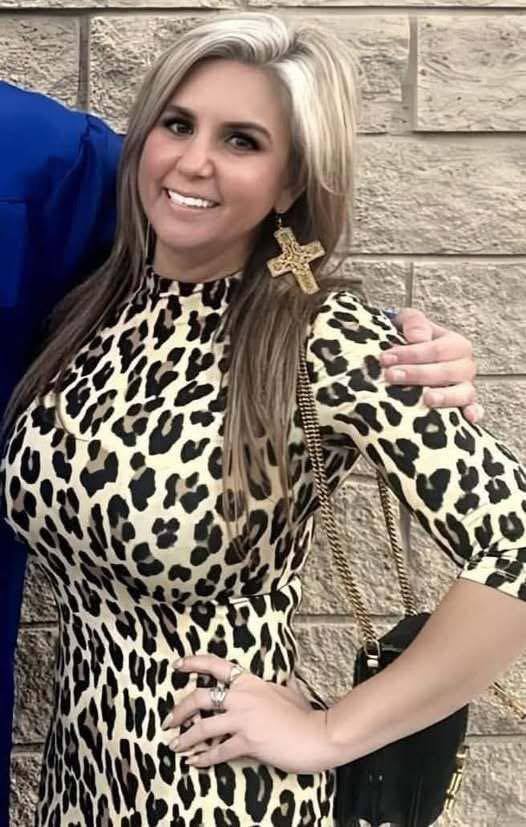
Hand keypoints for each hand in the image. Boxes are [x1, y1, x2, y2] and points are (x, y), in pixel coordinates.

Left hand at [162, 654, 335, 772]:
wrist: (317, 734)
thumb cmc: (304, 714)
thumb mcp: (285, 691)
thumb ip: (268, 687)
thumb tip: (270, 683)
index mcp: (250, 682)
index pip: (217, 666)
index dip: (194, 663)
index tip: (177, 665)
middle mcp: (243, 697)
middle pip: (201, 697)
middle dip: (179, 710)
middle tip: (168, 720)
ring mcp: (244, 719)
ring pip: (203, 727)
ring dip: (185, 738)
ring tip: (174, 746)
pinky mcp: (248, 742)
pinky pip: (218, 751)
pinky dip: (203, 759)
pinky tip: (195, 763)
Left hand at [380, 308, 482, 423]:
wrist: (411, 356)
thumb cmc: (412, 339)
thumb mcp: (410, 322)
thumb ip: (414, 322)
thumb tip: (416, 337)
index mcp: (456, 344)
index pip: (435, 350)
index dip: (411, 354)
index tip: (385, 358)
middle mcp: (465, 366)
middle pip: (446, 371)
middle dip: (417, 374)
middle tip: (391, 375)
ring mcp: (466, 387)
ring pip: (463, 392)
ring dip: (445, 396)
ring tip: (427, 399)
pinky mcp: (464, 405)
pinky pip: (473, 409)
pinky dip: (473, 413)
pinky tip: (468, 418)